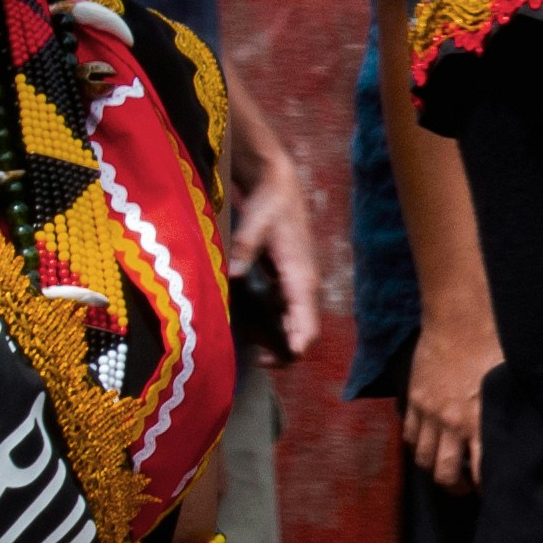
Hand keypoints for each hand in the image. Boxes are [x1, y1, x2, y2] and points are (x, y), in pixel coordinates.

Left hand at [227, 129, 319, 361]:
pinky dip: (272, 320)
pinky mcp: (288, 276)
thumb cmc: (272, 202)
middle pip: (302, 330)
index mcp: (302, 276)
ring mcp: (297, 281)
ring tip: (249, 342)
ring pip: (293, 321)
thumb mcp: (257, 221)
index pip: (308, 326)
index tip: (273, 361)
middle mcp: (304, 283)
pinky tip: (249, 320)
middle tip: (254, 357)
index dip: (295, 349)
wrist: (278, 181)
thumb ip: (245, 247)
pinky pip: (284, 307)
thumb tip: (234, 273)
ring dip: (276, 336)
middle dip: (282, 349)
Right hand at [403, 307, 497, 491]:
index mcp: (480, 420)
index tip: (493, 491)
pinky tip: (429, 443)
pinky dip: (417, 445)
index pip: (481, 471)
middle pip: (444, 474)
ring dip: (433, 468)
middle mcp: (451, 423)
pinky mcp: (413, 400)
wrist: (460, 319)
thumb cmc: (494, 346)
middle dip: (455, 487)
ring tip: (445, 468)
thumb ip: (513, 412)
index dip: (485, 488)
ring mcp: (428, 413)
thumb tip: (531, 432)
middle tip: (465, 487)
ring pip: (422, 458)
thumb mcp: (512, 383)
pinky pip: (408, 435)